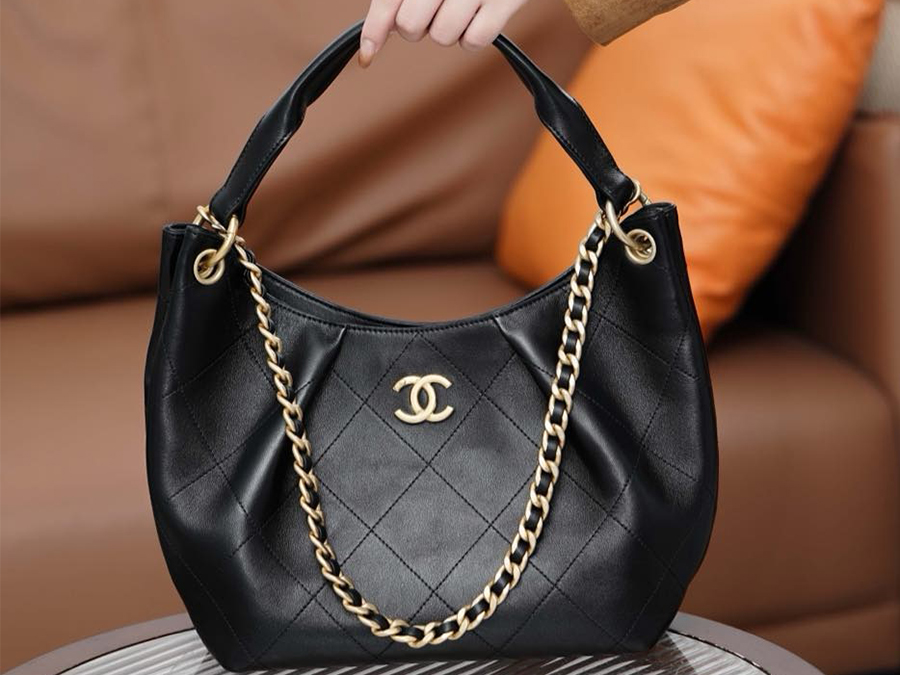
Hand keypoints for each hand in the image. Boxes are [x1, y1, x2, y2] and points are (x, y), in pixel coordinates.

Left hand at [360, 0, 529, 66]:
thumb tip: (383, 29)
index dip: (375, 28)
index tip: (368, 51)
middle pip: (411, 26)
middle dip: (417, 26)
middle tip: (432, 11)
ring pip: (442, 36)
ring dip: (448, 31)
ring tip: (460, 9)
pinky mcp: (506, 0)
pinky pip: (474, 40)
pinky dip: (473, 37)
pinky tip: (477, 18)